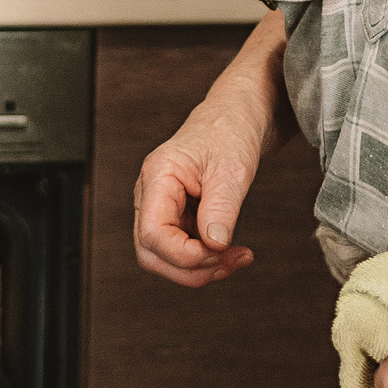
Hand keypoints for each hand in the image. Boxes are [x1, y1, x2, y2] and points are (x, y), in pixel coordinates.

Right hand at [132, 112, 262, 287]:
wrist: (236, 118)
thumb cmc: (230, 132)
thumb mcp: (232, 169)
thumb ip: (221, 208)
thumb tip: (214, 245)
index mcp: (158, 177)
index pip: (152, 233)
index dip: (184, 254)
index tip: (219, 252)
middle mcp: (152, 195)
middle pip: (151, 253)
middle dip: (191, 268)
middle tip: (230, 261)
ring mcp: (162, 208)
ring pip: (164, 257)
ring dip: (200, 268)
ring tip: (235, 258)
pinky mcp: (177, 216)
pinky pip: (181, 249)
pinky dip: (206, 259)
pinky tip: (231, 252)